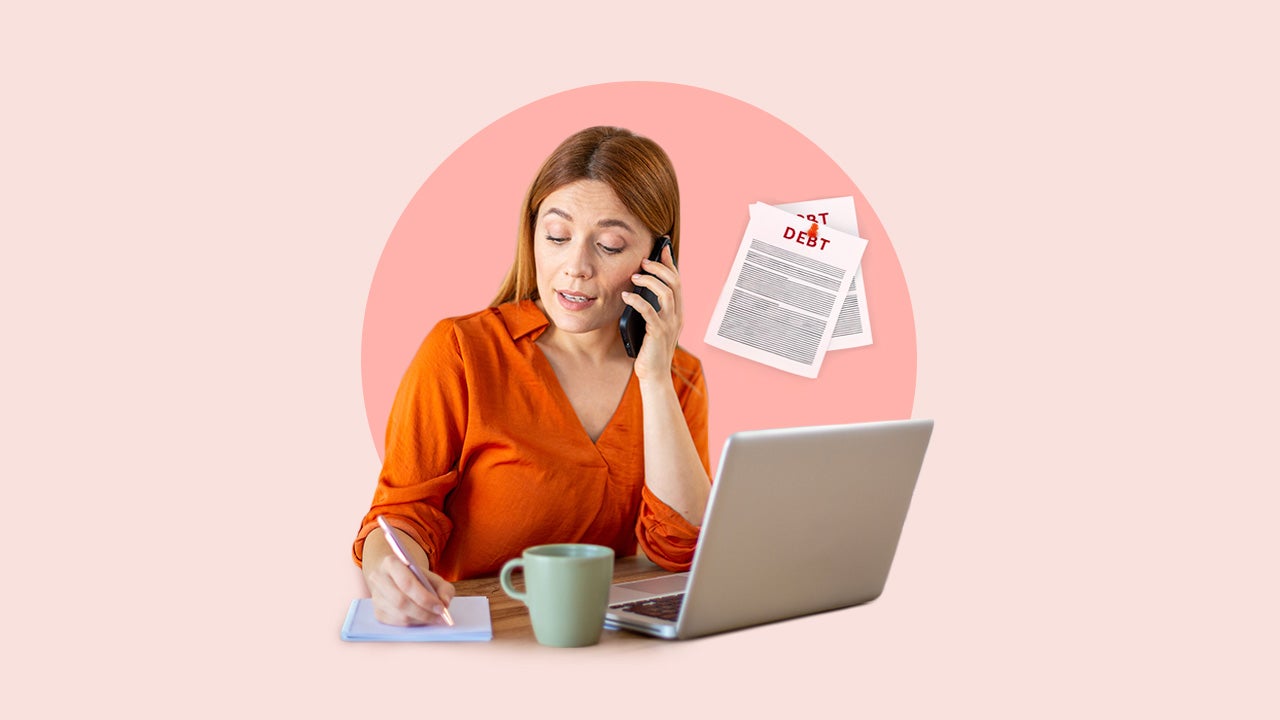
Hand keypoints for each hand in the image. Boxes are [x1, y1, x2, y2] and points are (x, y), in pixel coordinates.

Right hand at [362, 530, 455, 625]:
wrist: (395, 576)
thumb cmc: (415, 576)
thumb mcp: (432, 576)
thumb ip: (444, 588)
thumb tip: (445, 603)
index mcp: (391, 563)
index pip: (407, 583)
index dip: (425, 598)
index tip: (441, 607)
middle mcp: (378, 579)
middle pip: (401, 601)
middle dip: (424, 612)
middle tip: (440, 616)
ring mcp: (376, 597)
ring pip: (398, 615)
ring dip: (420, 619)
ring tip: (434, 618)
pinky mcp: (377, 612)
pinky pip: (396, 623)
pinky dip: (412, 623)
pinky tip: (422, 619)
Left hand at [622, 243, 682, 381]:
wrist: (654, 375)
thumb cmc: (650, 350)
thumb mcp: (653, 325)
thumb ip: (652, 309)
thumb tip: (639, 290)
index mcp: (677, 312)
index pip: (677, 281)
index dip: (670, 264)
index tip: (662, 249)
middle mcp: (677, 316)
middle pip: (674, 283)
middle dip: (659, 268)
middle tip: (643, 261)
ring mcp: (670, 325)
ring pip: (666, 294)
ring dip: (649, 282)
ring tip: (634, 277)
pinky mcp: (658, 333)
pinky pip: (649, 312)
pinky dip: (637, 301)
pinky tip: (626, 296)